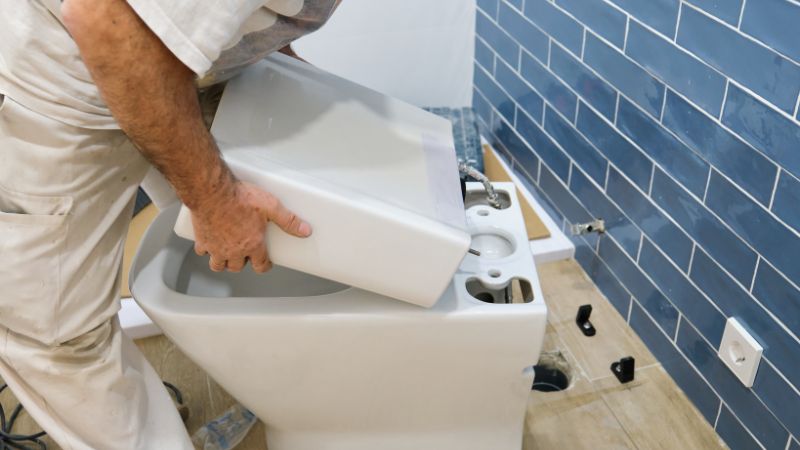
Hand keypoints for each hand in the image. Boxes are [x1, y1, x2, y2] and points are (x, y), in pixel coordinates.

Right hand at [191, 181, 311, 272]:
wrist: (212, 191)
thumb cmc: (239, 197)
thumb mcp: (271, 206)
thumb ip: (288, 220)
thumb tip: (305, 230)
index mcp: (252, 245)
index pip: (260, 265)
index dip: (264, 265)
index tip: (264, 263)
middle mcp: (233, 250)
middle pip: (237, 267)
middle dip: (243, 263)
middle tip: (245, 254)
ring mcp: (216, 247)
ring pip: (218, 265)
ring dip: (223, 262)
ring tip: (227, 254)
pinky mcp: (202, 239)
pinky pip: (202, 251)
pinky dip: (206, 250)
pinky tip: (209, 243)